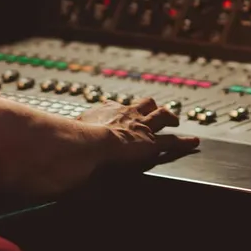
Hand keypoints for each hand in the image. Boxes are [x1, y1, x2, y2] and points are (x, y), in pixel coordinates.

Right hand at [78, 97, 198, 167]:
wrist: (89, 145)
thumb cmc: (75, 143)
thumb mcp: (69, 135)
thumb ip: (68, 138)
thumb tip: (56, 146)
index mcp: (105, 112)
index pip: (115, 109)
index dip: (121, 112)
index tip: (121, 115)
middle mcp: (125, 115)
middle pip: (143, 104)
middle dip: (150, 107)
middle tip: (155, 111)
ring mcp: (141, 128)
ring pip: (160, 116)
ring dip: (169, 117)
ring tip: (175, 120)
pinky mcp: (152, 144)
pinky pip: (172, 141)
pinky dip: (184, 142)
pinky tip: (193, 142)